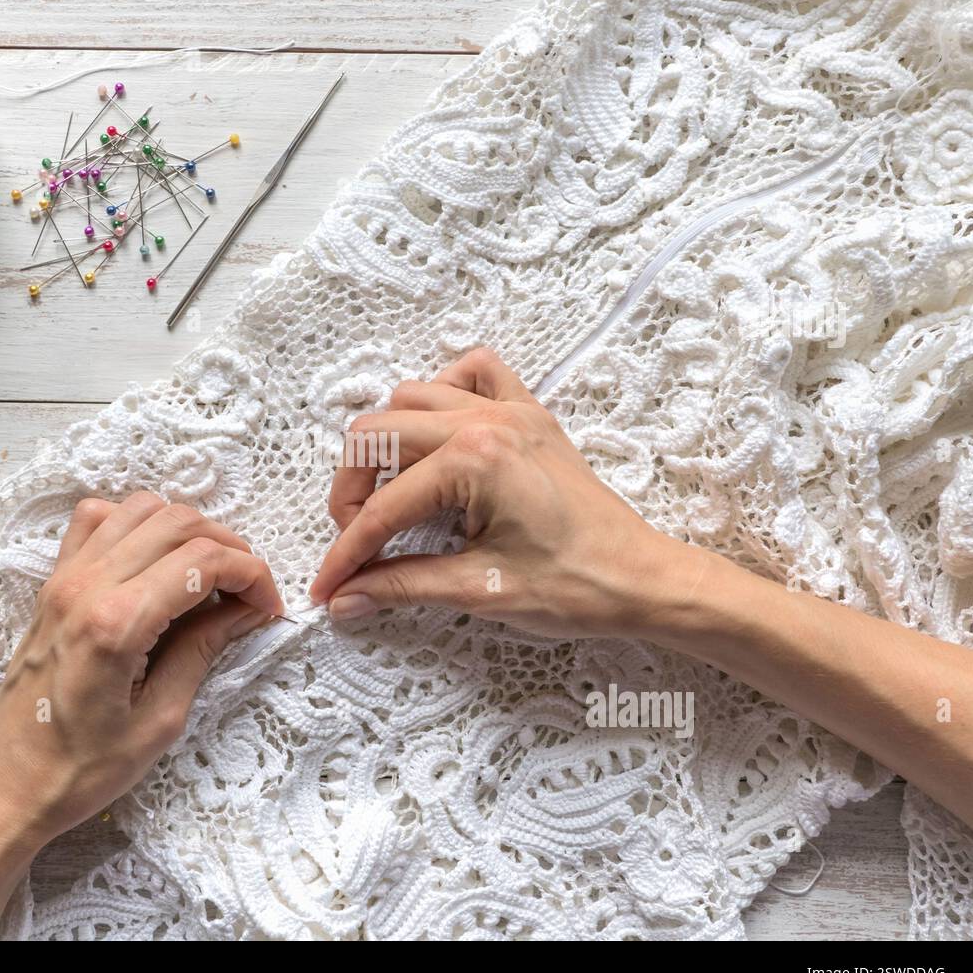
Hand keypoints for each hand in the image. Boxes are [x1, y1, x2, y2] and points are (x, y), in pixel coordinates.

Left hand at [0, 493, 281, 937]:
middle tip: (249, 590)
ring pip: (141, 508)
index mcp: (116, 624)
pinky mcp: (52, 583)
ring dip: (188, 529)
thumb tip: (246, 610)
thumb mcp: (160, 721)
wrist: (8, 784)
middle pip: (177, 523)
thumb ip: (202, 651)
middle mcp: (86, 586)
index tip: (269, 606)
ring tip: (209, 572)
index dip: (250, 574)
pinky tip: (154, 559)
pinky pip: (97, 519)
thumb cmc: (81, 769)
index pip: (202, 561)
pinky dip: (136, 523)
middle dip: (228, 547)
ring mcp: (64, 578)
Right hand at [309, 348, 682, 638]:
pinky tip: (438, 440)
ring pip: (412, 398)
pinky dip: (443, 395)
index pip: (383, 508)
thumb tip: (346, 599)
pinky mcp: (529, 415)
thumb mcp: (480, 590)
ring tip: (390, 499)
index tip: (329, 589)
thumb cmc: (577, 587)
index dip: (348, 554)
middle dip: (353, 493)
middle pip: (377, 435)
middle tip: (356, 545)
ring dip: (387, 446)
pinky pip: (473, 373)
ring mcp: (510, 410)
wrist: (644, 579)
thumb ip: (402, 586)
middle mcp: (487, 421)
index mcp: (475, 461)